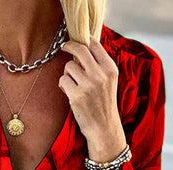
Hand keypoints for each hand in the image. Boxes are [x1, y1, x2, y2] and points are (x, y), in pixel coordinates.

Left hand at [59, 35, 126, 159]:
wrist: (103, 127)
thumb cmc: (103, 103)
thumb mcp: (109, 81)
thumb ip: (100, 65)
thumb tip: (85, 45)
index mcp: (110, 69)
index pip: (95, 45)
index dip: (83, 40)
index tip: (77, 40)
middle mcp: (100, 75)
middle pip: (80, 50)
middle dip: (69, 46)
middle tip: (64, 46)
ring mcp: (88, 85)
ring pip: (68, 66)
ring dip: (67, 73)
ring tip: (73, 83)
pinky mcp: (76, 96)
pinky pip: (63, 80)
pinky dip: (63, 84)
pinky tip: (69, 91)